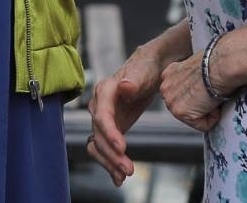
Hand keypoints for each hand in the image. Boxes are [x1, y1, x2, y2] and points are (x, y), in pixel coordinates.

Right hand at [87, 48, 162, 186]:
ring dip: (109, 162)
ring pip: (98, 145)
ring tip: (123, 175)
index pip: (102, 115)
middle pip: (98, 135)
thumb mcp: (143, 71)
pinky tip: (117, 178)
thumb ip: (133, 79)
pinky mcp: (109, 129)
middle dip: (111, 154)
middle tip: (128, 169)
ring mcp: (103, 119)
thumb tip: (124, 86)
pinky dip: (109, 163)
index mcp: (105, 91)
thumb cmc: (145, 68)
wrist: (148, 70)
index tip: (122, 148)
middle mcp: (99, 106)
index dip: (110, 133)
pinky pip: (104, 148)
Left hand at [160, 49, 224, 132]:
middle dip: (200, 105)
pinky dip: (214, 117)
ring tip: (213, 95)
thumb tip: (200, 86)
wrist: (220, 65)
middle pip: (185, 108)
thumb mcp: (196, 68)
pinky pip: (203, 125)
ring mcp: (171, 101)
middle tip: (210, 94)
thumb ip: (191, 79)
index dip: (197, 96)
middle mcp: (165, 88)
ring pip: (194, 118)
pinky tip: (215, 102)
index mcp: (169, 75)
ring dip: (207, 110)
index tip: (204, 90)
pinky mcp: (181, 113)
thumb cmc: (215, 62)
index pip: (180, 95)